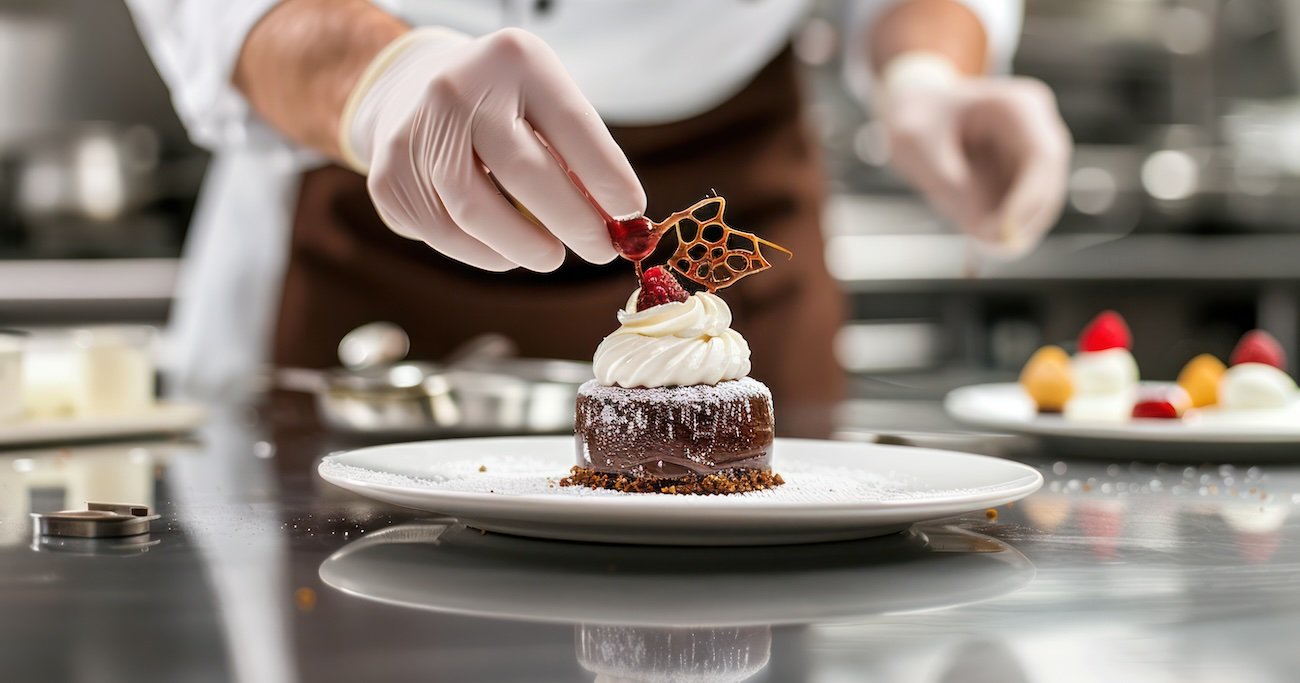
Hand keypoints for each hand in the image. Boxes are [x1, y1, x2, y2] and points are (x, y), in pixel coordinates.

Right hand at [342, 28, 644, 271]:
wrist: (411, 89)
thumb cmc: (499, 104)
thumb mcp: (542, 103)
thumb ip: (578, 156)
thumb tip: (618, 224)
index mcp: (513, 60)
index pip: (573, 127)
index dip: (607, 178)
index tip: (633, 215)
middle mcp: (457, 89)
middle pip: (526, 174)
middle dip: (575, 223)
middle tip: (601, 251)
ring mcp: (415, 133)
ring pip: (479, 215)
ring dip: (527, 248)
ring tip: (552, 255)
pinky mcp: (389, 179)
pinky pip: (447, 234)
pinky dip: (487, 253)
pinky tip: (507, 250)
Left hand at [879, 66, 1071, 258]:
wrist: (915, 106)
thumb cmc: (914, 116)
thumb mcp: (913, 141)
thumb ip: (943, 179)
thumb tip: (981, 230)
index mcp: (1019, 106)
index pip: (1043, 157)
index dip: (1029, 199)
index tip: (1002, 233)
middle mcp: (1037, 126)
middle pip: (1050, 182)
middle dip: (1025, 220)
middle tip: (993, 249)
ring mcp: (1034, 150)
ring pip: (1041, 201)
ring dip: (1017, 227)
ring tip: (980, 245)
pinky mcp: (1024, 173)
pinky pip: (1025, 208)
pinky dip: (1007, 226)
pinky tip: (981, 240)